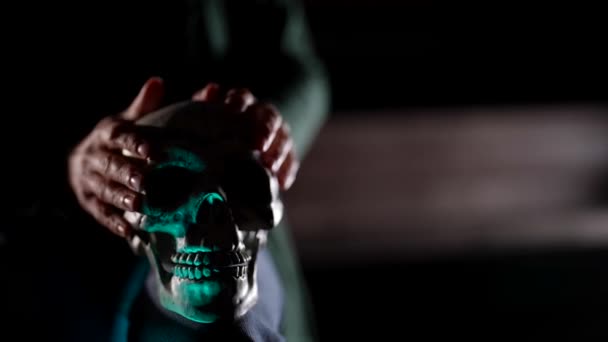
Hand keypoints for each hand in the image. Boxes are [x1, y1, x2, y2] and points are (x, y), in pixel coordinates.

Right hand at [68, 77, 163, 236]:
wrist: (85, 159)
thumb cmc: (119, 138)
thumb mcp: (129, 119)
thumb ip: (146, 106)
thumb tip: (158, 82)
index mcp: (107, 132)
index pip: (120, 136)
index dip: (135, 143)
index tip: (154, 151)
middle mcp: (94, 155)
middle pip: (111, 166)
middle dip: (128, 174)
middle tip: (147, 182)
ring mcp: (88, 180)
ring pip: (104, 190)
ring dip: (122, 199)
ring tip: (139, 207)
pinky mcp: (88, 201)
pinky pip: (100, 213)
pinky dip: (114, 223)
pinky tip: (130, 232)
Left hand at [193, 84, 298, 190]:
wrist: (220, 160)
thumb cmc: (208, 137)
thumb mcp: (201, 122)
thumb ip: (203, 107)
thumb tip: (212, 90)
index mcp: (241, 103)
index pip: (243, 97)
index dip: (239, 102)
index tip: (232, 111)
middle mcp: (263, 115)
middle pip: (270, 116)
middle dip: (265, 129)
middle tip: (258, 145)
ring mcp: (277, 134)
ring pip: (283, 138)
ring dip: (277, 152)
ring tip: (269, 168)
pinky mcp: (286, 155)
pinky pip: (291, 161)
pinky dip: (287, 171)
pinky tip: (281, 183)